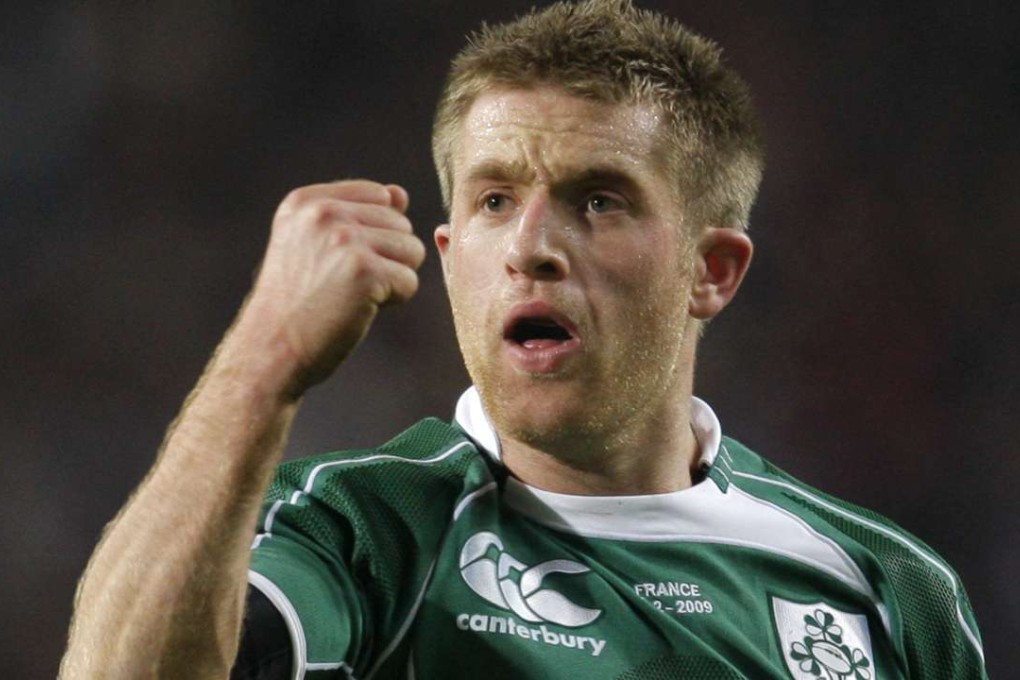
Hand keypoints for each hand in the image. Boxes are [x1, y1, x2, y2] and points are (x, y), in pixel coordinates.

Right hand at [238, 180, 425, 397]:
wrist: (271, 349)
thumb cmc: (297, 301)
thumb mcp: (314, 244)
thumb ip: (357, 214)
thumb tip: (400, 193)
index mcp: (307, 201)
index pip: (379, 194)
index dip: (375, 232)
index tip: (340, 260)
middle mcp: (324, 213)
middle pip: (401, 223)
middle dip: (387, 256)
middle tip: (344, 283)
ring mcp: (345, 241)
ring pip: (412, 250)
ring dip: (392, 278)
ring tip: (353, 294)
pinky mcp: (365, 272)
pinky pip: (410, 281)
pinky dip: (394, 300)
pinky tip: (360, 308)